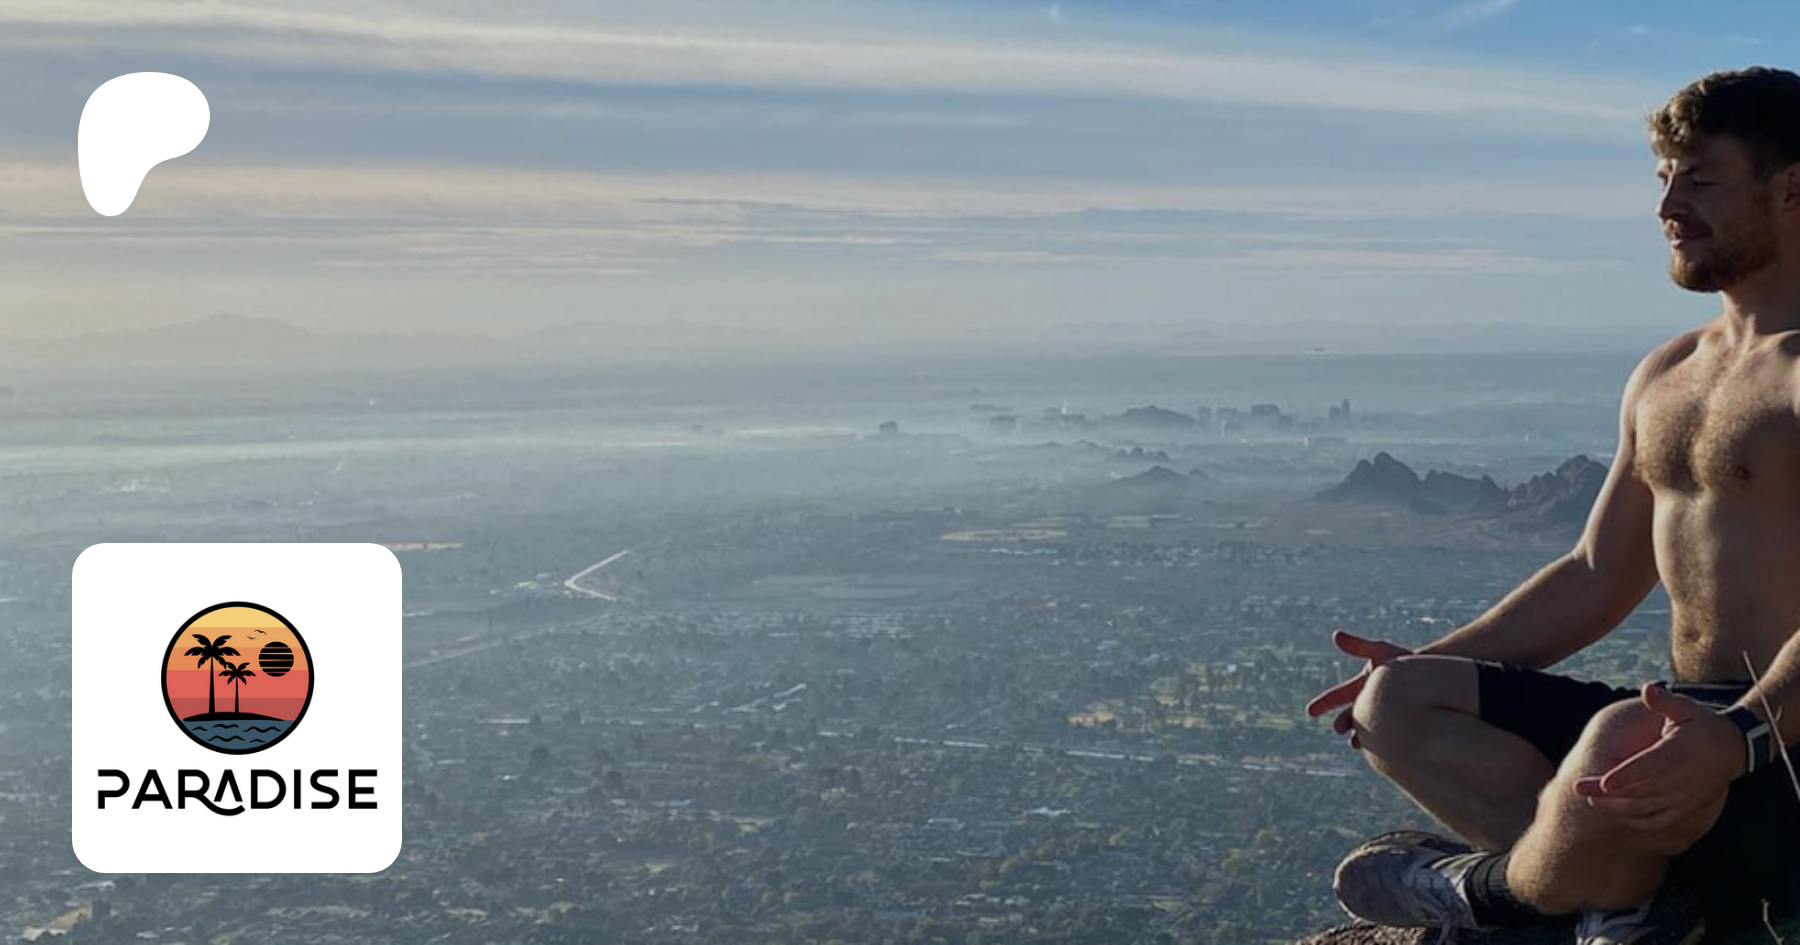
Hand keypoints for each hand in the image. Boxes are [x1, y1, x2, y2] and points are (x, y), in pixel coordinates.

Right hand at [1306, 631, 1412, 747]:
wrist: (1435, 674)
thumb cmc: (1408, 660)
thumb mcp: (1382, 651)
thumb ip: (1359, 646)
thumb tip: (1335, 635)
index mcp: (1361, 686)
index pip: (1337, 696)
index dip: (1323, 704)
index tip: (1310, 712)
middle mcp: (1368, 701)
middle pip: (1348, 716)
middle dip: (1342, 722)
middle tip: (1337, 728)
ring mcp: (1382, 714)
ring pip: (1364, 730)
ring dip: (1359, 736)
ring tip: (1357, 741)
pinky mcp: (1396, 726)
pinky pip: (1383, 738)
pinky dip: (1377, 743)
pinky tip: (1379, 746)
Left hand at [1573, 683, 1739, 831]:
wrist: (1733, 749)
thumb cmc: (1702, 725)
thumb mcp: (1687, 709)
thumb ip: (1665, 702)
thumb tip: (1648, 689)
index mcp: (1676, 754)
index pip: (1648, 768)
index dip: (1626, 777)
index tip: (1604, 783)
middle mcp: (1679, 779)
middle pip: (1639, 791)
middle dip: (1607, 793)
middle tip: (1578, 787)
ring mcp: (1683, 796)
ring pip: (1646, 808)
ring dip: (1618, 807)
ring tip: (1592, 800)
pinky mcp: (1686, 807)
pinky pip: (1660, 820)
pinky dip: (1639, 820)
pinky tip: (1620, 815)